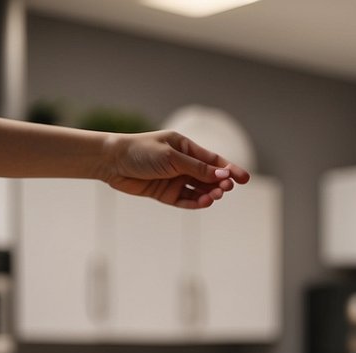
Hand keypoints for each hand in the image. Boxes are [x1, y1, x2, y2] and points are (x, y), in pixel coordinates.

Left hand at [101, 130, 251, 208]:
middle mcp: (182, 164)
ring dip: (209, 193)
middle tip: (226, 188)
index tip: (244, 179)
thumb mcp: (172, 158)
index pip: (213, 160)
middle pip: (209, 176)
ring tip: (214, 196)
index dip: (230, 169)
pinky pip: (186, 201)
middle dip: (220, 183)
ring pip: (199, 190)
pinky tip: (204, 202)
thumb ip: (197, 168)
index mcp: (185, 147)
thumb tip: (223, 174)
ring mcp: (175, 180)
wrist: (111, 162)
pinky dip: (196, 202)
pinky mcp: (166, 194)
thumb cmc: (140, 152)